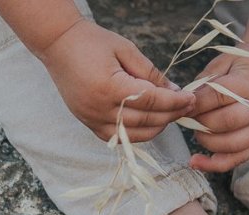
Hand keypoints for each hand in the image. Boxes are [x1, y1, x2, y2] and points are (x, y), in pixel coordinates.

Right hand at [39, 19, 195, 142]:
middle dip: (171, 115)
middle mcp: (100, 109)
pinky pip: (118, 138)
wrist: (57, 44)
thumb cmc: (92, 41)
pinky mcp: (88, 123)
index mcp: (110, 87)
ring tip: (171, 115)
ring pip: (134, 135)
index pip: (152, 101)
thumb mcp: (126, 50)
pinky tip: (150, 123)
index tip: (191, 98)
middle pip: (146, 120)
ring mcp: (92, 119)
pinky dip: (137, 134)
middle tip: (188, 107)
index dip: (175, 102)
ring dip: (157, 127)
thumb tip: (175, 91)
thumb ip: (151, 73)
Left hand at [188, 43, 248, 171]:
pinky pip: (237, 159)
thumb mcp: (223, 64)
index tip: (182, 105)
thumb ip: (204, 83)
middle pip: (226, 123)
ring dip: (207, 142)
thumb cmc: (242, 66)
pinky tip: (196, 162)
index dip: (197, 103)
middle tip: (189, 118)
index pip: (219, 96)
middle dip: (200, 123)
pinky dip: (215, 165)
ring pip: (232, 145)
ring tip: (197, 132)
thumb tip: (185, 104)